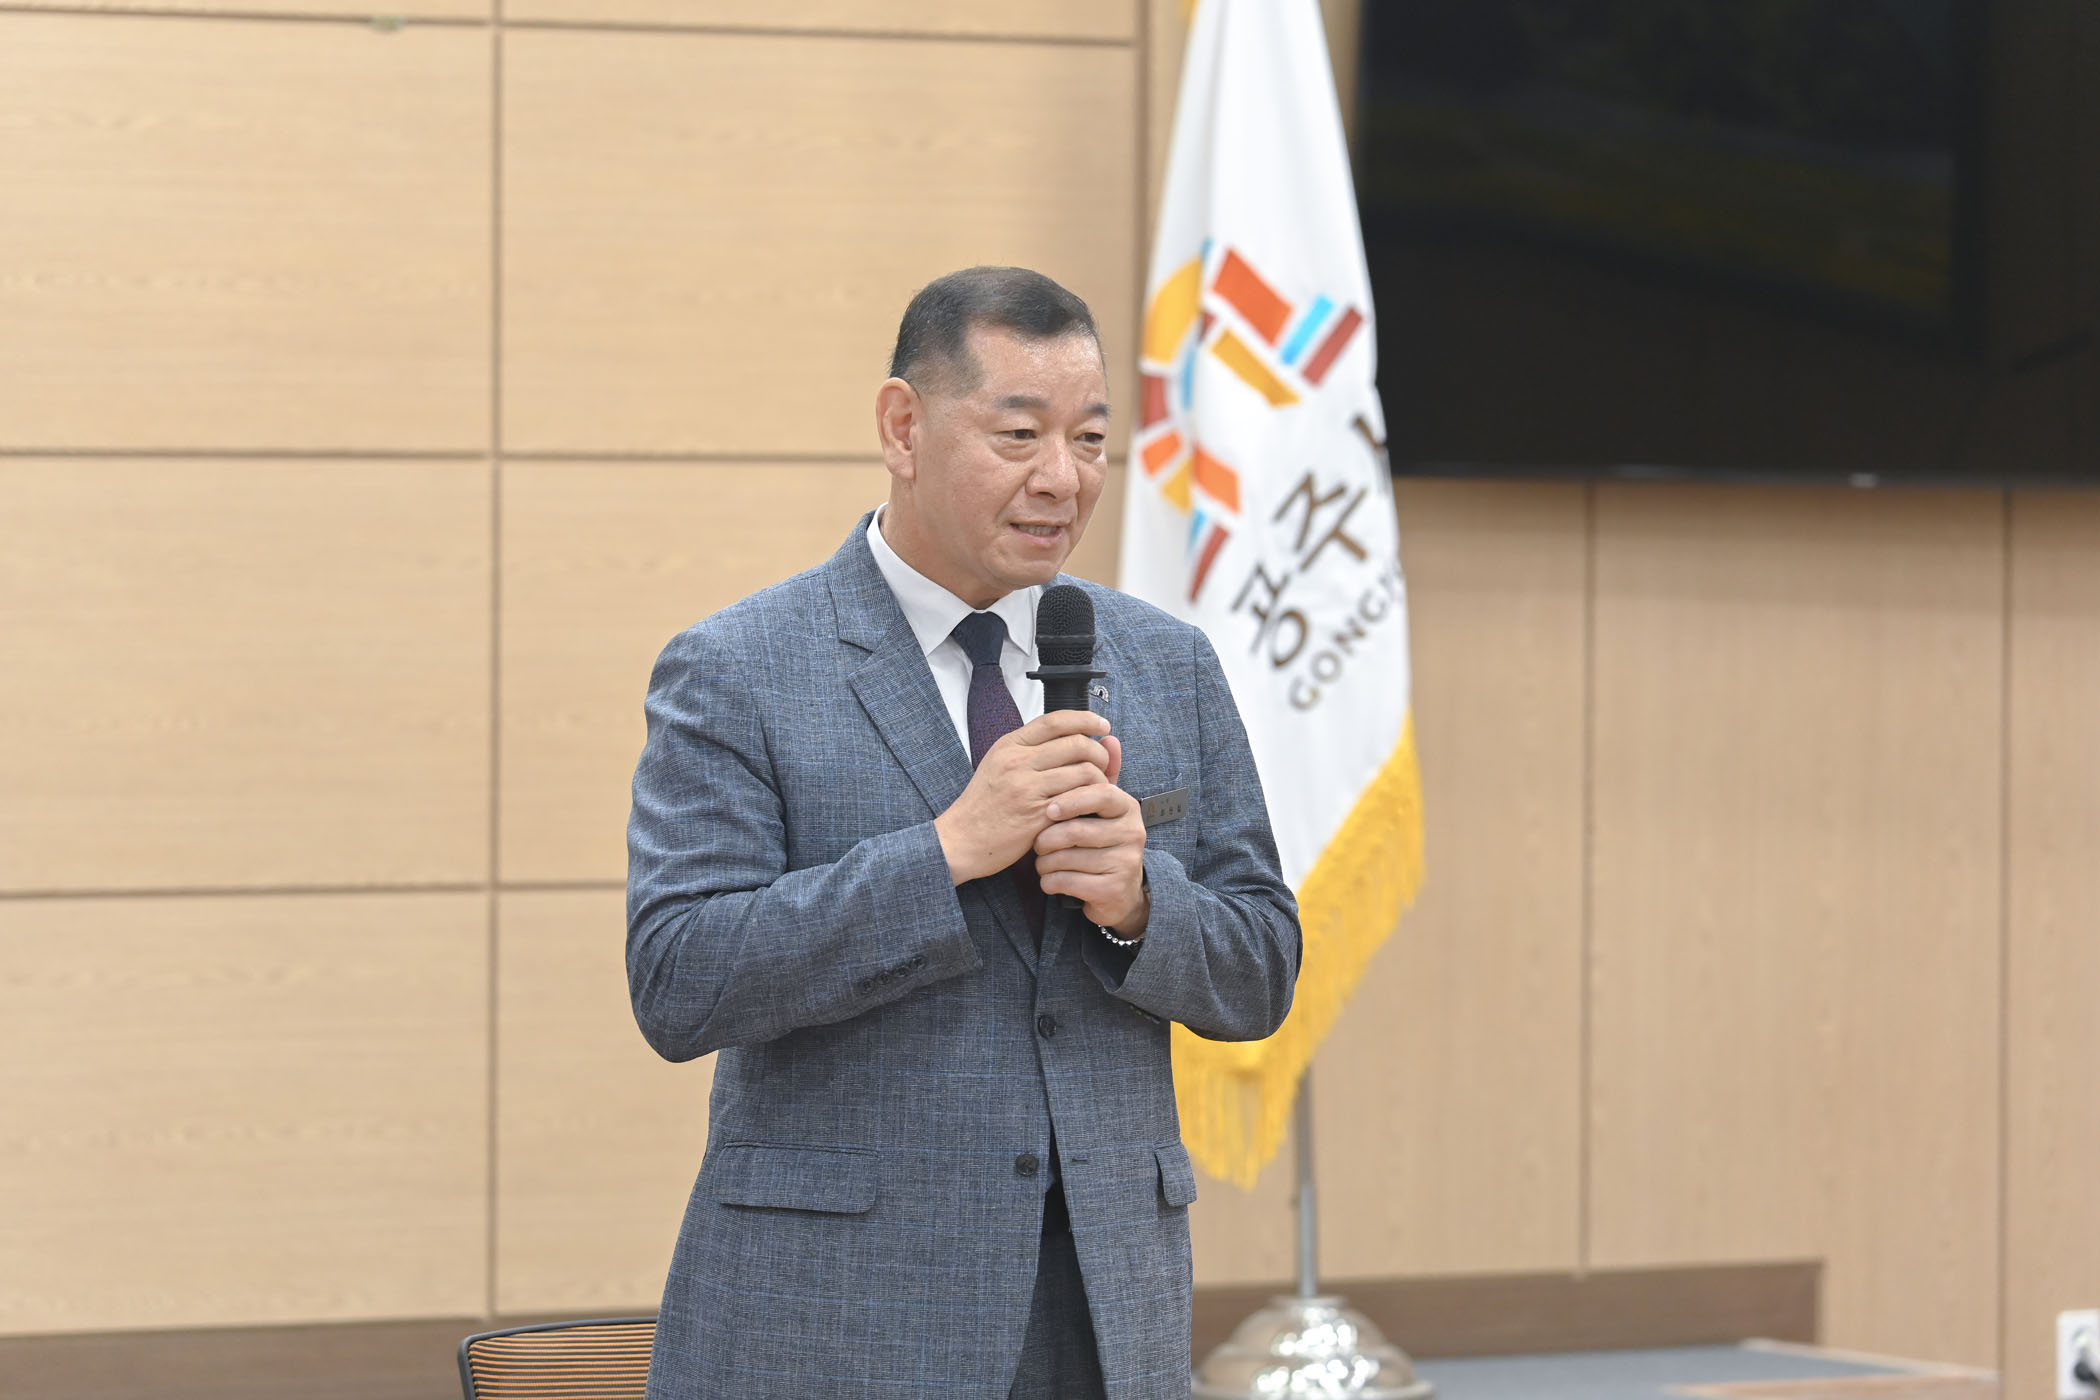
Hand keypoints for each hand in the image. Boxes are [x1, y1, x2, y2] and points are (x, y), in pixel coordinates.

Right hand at [934, 710, 1113, 885]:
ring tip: (1098, 789)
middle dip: (1099, 753)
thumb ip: (1032, 751)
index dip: (1085, 718)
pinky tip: (1088, 806)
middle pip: (1076, 743)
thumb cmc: (984, 805)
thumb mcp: (999, 765)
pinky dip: (1090, 801)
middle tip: (1103, 764)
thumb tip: (1072, 736)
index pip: (1055, 720)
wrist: (961, 839)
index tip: (1102, 724)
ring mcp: (1027, 788)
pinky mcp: (1037, 815)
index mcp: (1009, 746)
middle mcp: (1018, 762)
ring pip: (1083, 771)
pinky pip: (1078, 800)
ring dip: (1100, 779)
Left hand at [1033, 734, 1147, 934]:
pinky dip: (1050, 881)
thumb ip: (1101, 774)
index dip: (1071, 799)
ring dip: (1045, 862)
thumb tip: (1109, 737)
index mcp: (1127, 807)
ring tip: (1042, 860)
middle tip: (1037, 841)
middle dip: (1049, 837)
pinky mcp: (1113, 889)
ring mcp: (1126, 862)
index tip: (1048, 808)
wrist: (1117, 892)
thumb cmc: (1099, 843)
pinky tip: (1049, 879)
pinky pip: (1068, 881)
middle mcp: (1133, 833)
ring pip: (1068, 858)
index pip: (1101, 793)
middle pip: (1079, 829)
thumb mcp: (1101, 809)